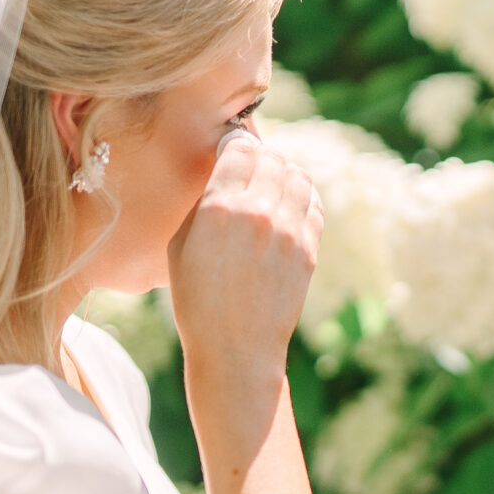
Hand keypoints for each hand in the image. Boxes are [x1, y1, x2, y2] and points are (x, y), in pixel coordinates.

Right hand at [168, 130, 321, 458]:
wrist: (235, 348)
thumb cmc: (196, 299)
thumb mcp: (181, 245)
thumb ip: (203, 201)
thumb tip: (224, 171)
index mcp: (220, 208)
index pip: (239, 148)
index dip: (234, 145)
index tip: (230, 150)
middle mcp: (259, 213)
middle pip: (271, 158)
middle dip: (259, 159)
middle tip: (250, 168)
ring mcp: (289, 231)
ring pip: (297, 176)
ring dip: (284, 175)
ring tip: (270, 186)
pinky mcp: (309, 249)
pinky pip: (313, 204)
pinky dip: (302, 198)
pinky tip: (288, 207)